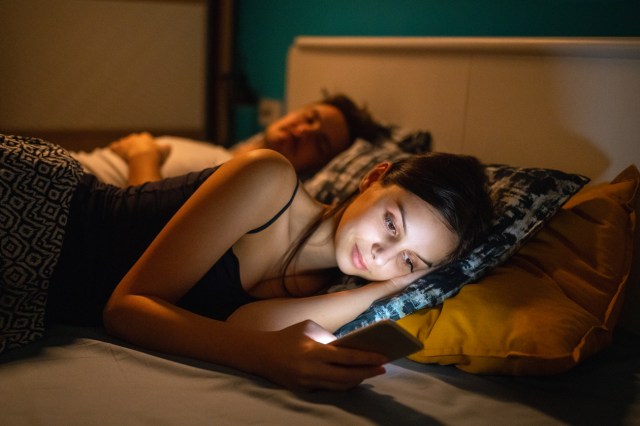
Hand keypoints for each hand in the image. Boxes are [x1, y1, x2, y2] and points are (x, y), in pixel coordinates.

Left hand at [109, 132, 170, 164]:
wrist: (143, 158)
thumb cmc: (155, 155)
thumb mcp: (165, 151)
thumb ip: (166, 147)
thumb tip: (168, 146)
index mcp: (145, 137)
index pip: (145, 137)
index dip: (146, 144)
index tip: (148, 150)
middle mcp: (134, 137)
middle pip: (133, 139)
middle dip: (134, 145)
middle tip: (137, 153)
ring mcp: (125, 142)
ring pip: (123, 143)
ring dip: (124, 147)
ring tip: (126, 154)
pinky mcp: (117, 148)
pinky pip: (114, 147)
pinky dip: (114, 149)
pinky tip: (114, 152)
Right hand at [254, 320, 386, 390]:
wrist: (261, 354)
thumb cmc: (289, 336)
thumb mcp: (309, 328)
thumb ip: (330, 338)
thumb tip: (352, 347)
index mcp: (313, 350)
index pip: (346, 357)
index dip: (367, 358)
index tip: (383, 357)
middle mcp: (311, 369)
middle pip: (347, 376)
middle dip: (367, 372)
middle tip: (383, 368)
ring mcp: (307, 382)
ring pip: (340, 386)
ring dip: (358, 379)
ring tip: (371, 372)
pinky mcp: (304, 390)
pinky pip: (329, 388)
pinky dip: (343, 384)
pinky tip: (354, 377)